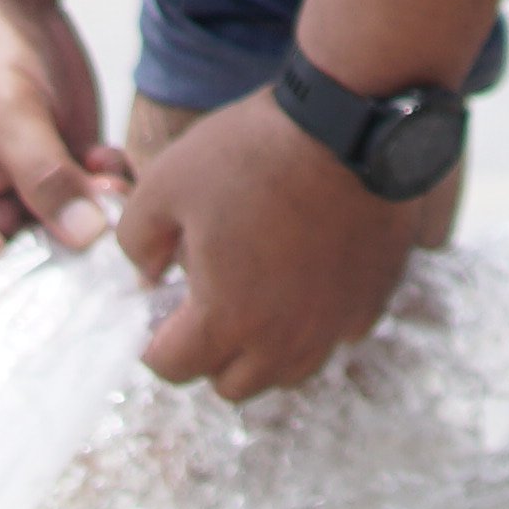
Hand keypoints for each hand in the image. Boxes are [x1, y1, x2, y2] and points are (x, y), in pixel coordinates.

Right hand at [0, 0, 127, 282]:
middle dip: (85, 263)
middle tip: (120, 248)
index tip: (82, 306)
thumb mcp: (8, 117)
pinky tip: (111, 159)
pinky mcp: (73, 169)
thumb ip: (45, 179)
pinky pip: (104, 203)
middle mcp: (1, 215)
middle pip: (47, 270)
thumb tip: (85, 239)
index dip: (32, 307)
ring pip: (84, 237)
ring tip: (107, 183)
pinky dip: (117, 191)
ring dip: (106, 223)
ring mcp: (41, 194)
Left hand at [119, 97, 429, 400]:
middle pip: (234, 384)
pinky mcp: (371, 300)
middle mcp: (283, 337)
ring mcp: (333, 323)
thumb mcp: (165, 182)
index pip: (174, 368)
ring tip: (253, 299)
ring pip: (287, 372)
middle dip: (209, 356)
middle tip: (203, 307)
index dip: (155, 345)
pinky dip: (312, 324)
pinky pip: (334, 337)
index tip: (157, 317)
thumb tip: (146, 273)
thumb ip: (137, 241)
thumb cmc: (253, 150)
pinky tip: (304, 282)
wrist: (351, 123)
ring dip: (262, 350)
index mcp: (225, 317)